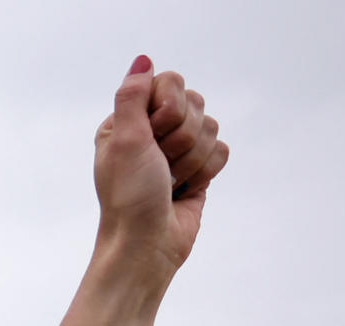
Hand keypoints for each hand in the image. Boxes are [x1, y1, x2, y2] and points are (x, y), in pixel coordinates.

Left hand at [95, 57, 227, 285]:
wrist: (146, 245)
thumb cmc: (129, 197)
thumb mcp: (124, 140)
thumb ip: (132, 96)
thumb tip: (143, 61)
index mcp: (128, 121)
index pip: (170, 83)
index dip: (168, 109)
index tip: (150, 137)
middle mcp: (152, 132)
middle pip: (195, 103)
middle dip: (180, 138)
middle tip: (159, 166)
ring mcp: (177, 150)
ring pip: (211, 127)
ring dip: (191, 159)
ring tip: (168, 182)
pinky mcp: (198, 169)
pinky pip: (221, 150)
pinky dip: (205, 172)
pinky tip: (184, 190)